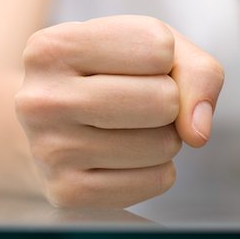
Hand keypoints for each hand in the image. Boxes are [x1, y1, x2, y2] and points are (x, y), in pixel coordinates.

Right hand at [15, 15, 223, 207]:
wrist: (48, 123)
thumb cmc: (100, 78)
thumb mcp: (142, 48)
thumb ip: (194, 71)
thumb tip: (197, 133)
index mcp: (51, 48)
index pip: (158, 47)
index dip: (162, 58)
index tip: (131, 65)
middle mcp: (42, 100)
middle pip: (163, 100)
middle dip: (167, 101)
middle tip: (136, 103)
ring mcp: (49, 150)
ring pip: (164, 144)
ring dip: (162, 137)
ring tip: (126, 129)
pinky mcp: (66, 191)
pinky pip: (156, 181)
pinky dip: (156, 169)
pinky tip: (124, 157)